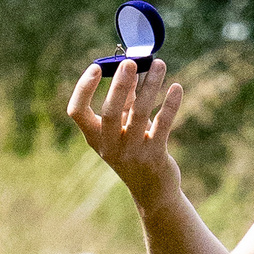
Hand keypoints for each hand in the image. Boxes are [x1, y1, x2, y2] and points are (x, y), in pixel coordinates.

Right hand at [66, 57, 184, 205]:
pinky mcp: (155, 156)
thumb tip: (133, 71)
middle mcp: (109, 146)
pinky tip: (176, 88)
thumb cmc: (134, 151)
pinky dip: (170, 104)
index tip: (97, 67)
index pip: (77, 111)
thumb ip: (125, 102)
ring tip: (159, 64)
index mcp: (94, 138)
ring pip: (140, 113)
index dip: (84, 88)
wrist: (152, 191)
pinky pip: (163, 124)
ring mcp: (132, 152)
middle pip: (109, 112)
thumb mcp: (122, 129)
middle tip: (131, 62)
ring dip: (150, 85)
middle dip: (120, 85)